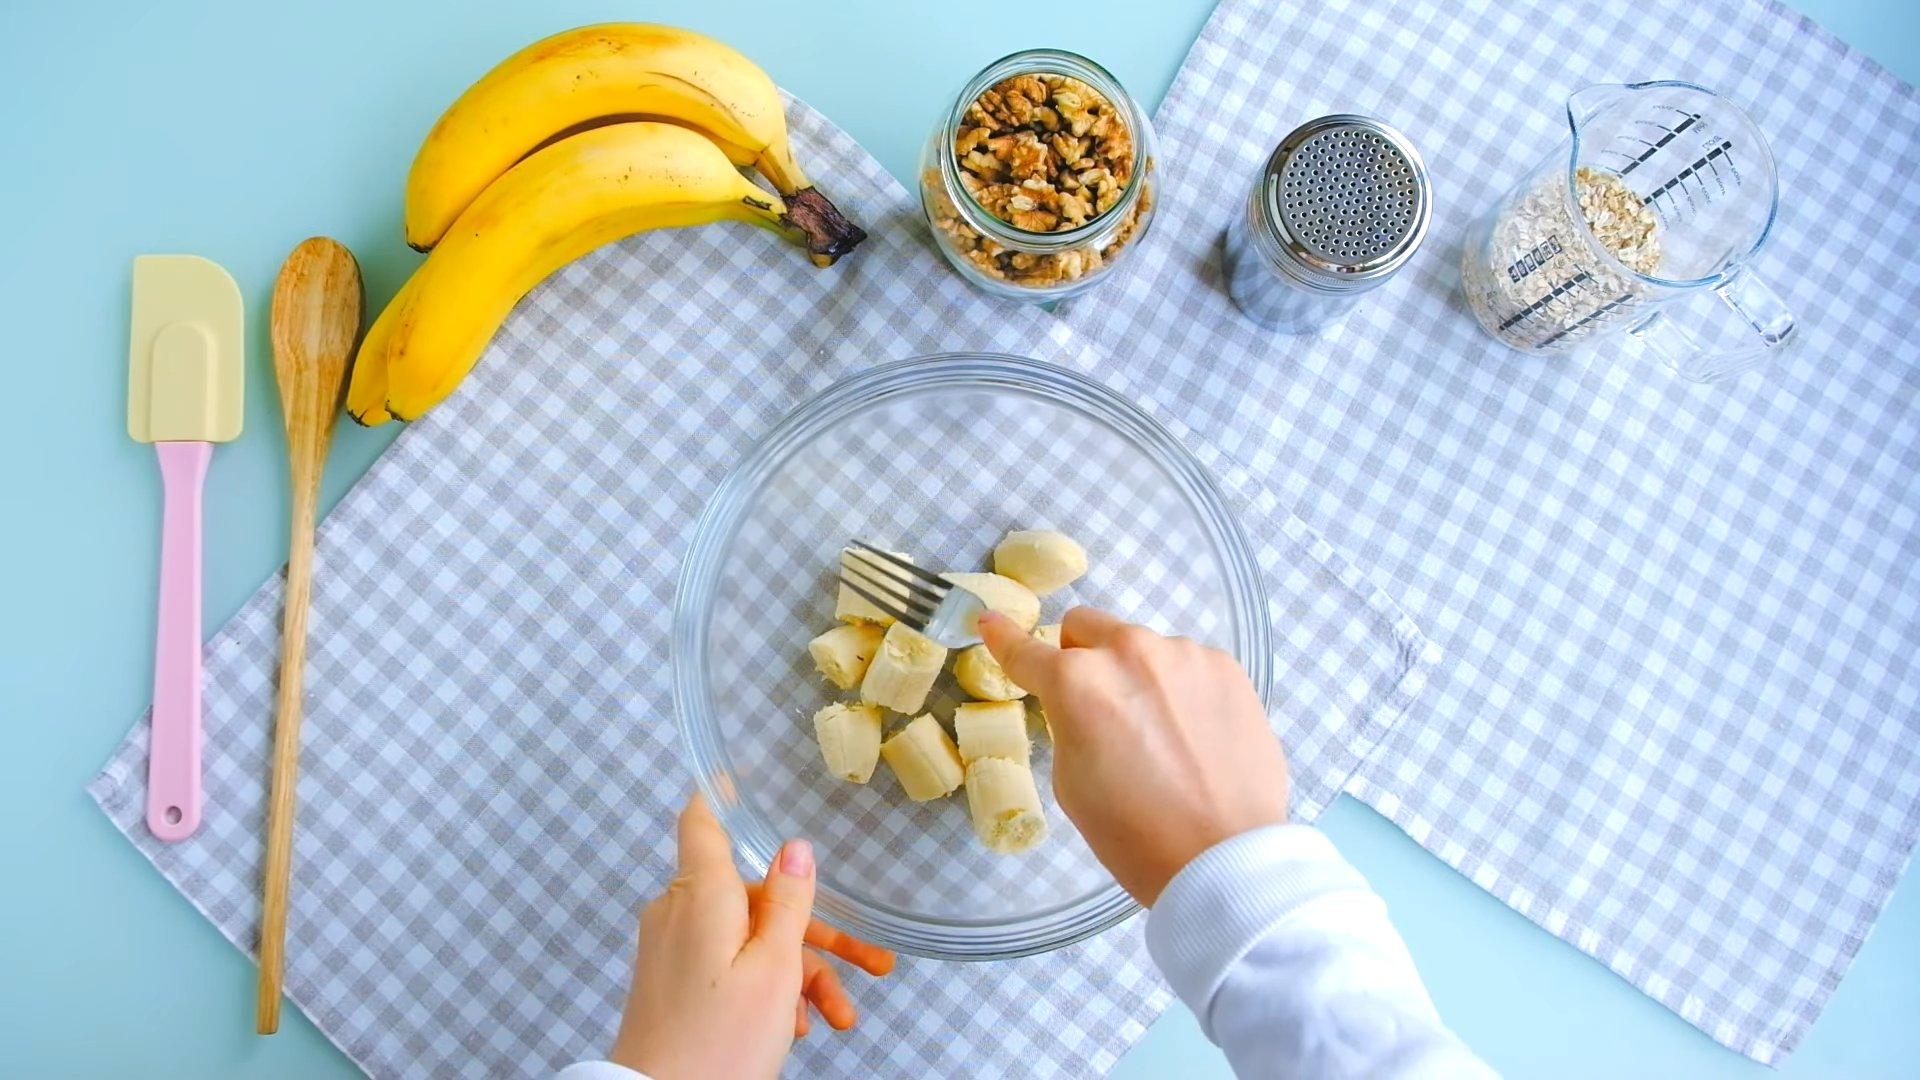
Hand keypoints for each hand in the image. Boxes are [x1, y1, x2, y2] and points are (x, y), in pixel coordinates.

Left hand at [608, 794, 894, 1077]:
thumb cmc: (718, 1043)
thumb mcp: (775, 969)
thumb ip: (789, 903)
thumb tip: (795, 848)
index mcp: (700, 894)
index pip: (703, 822)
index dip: (720, 793)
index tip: (735, 773)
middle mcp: (679, 912)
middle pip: (755, 897)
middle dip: (815, 932)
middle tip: (871, 962)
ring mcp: (673, 949)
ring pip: (749, 939)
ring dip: (799, 974)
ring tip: (840, 1017)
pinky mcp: (672, 982)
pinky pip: (727, 967)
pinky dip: (765, 989)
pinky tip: (798, 1026)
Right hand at [981, 608, 1288, 905]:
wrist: (1222, 857)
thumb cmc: (1134, 833)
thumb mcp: (1071, 782)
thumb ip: (1067, 723)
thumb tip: (1082, 703)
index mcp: (1076, 682)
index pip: (1024, 650)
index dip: (1002, 638)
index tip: (989, 621)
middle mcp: (1129, 652)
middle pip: (1086, 627)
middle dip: (1081, 657)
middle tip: (1098, 707)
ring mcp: (1183, 655)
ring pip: (1142, 648)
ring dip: (1138, 675)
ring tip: (1161, 735)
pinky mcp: (1226, 668)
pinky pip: (1188, 664)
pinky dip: (1181, 689)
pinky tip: (1195, 735)